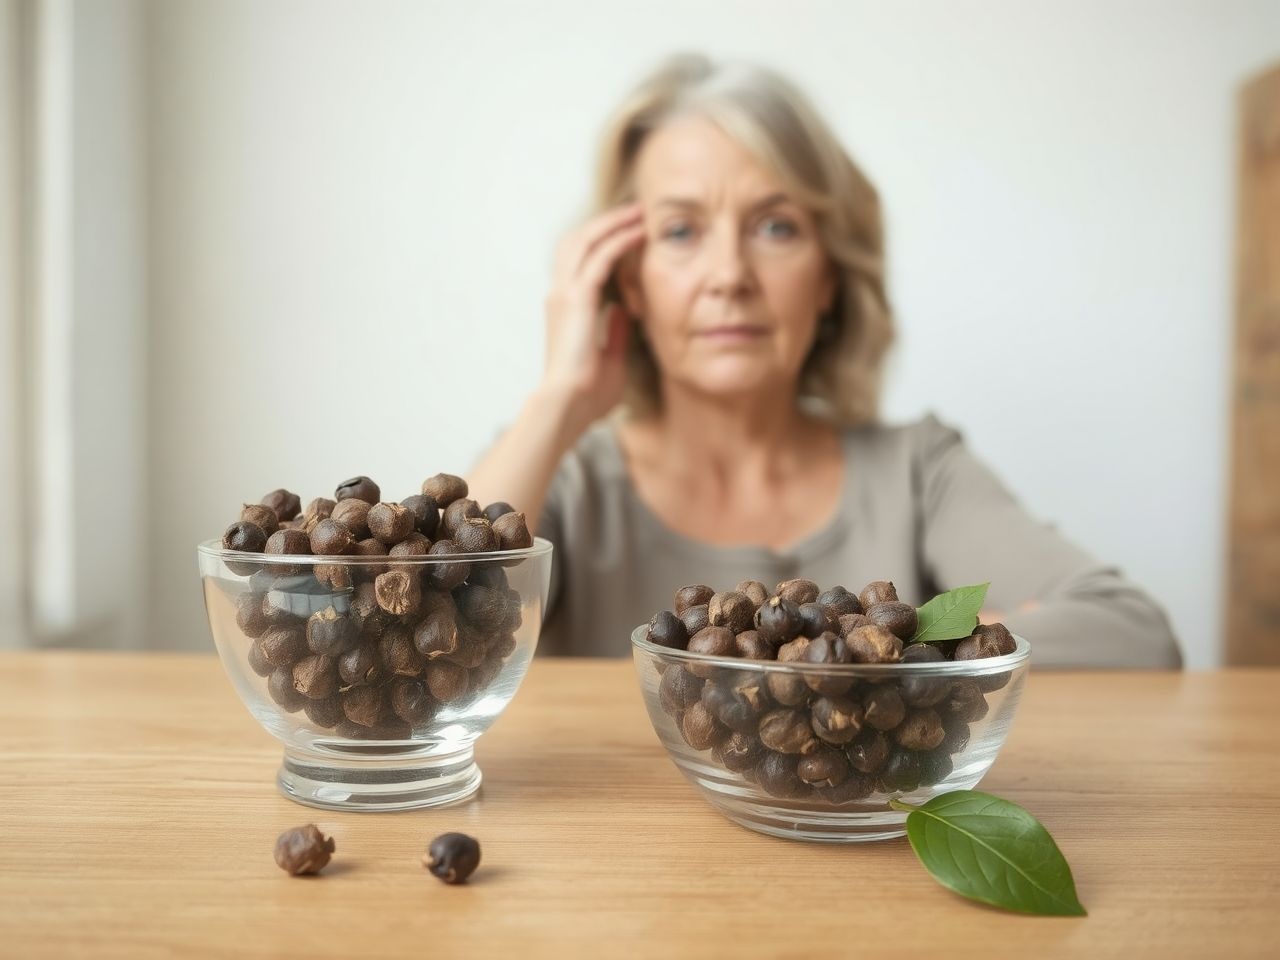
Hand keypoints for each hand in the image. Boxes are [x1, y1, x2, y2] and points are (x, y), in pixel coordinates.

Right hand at [541, 203, 646, 427]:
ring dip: (613, 222)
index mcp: (566, 309)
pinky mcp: (576, 298)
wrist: (568, 407)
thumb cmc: (587, 395)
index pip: (580, 261)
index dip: (603, 241)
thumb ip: (615, 332)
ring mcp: (564, 294)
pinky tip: (640, 232)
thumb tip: (624, 311)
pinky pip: (600, 256)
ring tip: (640, 212)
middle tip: (637, 210)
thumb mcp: (609, 358)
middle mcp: (560, 295)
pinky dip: (620, 239)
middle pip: (578, 240)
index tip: (631, 232)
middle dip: (607, 221)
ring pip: (586, 240)